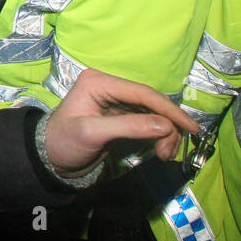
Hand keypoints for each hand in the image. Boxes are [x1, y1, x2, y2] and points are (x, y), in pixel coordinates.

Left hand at [44, 68, 199, 176]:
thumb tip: (164, 125)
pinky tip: (159, 150)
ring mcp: (116, 100)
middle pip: (152, 102)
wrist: (50, 157)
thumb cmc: (63, 142)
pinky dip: (159, 136)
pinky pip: (149, 121)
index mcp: (98, 82)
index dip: (169, 110)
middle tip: (169, 152)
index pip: (142, 92)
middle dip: (167, 126)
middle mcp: (109, 86)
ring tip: (163, 155)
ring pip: (154, 113)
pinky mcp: (121, 115)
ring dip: (165, 134)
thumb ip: (127, 127)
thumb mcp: (91, 133)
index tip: (191, 128)